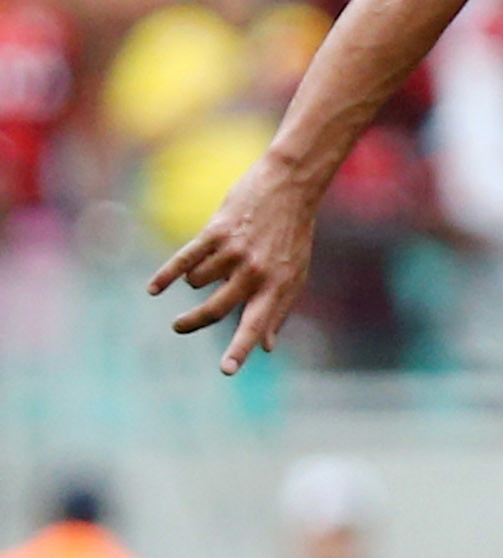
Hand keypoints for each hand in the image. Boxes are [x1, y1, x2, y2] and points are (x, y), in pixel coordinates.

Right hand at [146, 154, 322, 374]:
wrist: (290, 187)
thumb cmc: (292, 235)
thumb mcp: (295, 274)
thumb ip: (279, 311)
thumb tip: (268, 348)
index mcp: (278, 286)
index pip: (256, 325)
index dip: (240, 349)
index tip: (226, 370)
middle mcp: (256, 272)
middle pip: (216, 309)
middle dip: (192, 322)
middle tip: (179, 326)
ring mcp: (235, 252)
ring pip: (198, 282)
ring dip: (197, 278)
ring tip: (214, 260)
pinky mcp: (216, 231)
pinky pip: (185, 259)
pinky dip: (167, 274)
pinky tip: (154, 288)